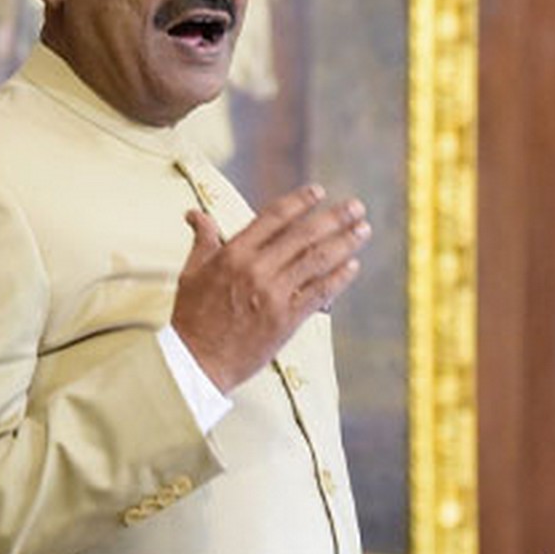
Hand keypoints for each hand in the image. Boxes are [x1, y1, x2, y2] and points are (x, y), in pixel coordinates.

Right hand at [172, 184, 369, 391]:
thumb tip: (196, 215)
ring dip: (344, 242)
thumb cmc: (191, 318)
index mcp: (234, 254)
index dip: (299, 201)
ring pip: (317, 260)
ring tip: (363, 230)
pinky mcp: (286, 320)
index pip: (273, 217)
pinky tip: (353, 266)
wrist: (196, 362)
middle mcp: (257, 270)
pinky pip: (319, 293)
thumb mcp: (191, 273)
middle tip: (356, 207)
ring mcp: (274, 295)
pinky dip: (338, 278)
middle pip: (304, 235)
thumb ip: (203, 241)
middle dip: (334, 218)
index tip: (318, 191)